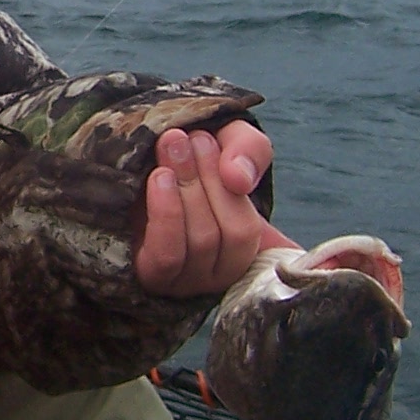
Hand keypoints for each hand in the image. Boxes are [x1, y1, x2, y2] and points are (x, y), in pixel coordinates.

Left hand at [134, 122, 295, 296]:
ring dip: (188, 188)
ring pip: (203, 241)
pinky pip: (167, 257)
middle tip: (191, 139)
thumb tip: (238, 179)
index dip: (254, 203)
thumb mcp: (230, 141)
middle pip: (235, 234)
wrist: (137, 162)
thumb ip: (248, 150)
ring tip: (171, 146)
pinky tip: (159, 178)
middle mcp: (228, 271)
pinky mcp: (153, 278)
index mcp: (257, 245)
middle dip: (212, 179)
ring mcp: (191, 280)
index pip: (282, 245)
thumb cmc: (192, 156)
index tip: (225, 157)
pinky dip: (167, 214)